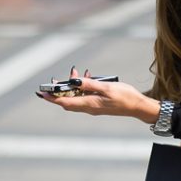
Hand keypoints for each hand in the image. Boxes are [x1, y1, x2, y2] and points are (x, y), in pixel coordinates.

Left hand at [39, 68, 160, 123]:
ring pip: (76, 98)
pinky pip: (84, 97)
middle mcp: (89, 108)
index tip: (42, 93)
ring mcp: (93, 107)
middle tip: (55, 80)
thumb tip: (74, 81)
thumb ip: (89, 84)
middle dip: (60, 90)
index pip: (65, 102)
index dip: (52, 98)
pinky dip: (82, 88)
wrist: (138, 106)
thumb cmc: (125, 97)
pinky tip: (87, 78)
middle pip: (68, 101)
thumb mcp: (107, 87)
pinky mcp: (98, 104)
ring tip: (75, 72)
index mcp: (90, 104)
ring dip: (72, 87)